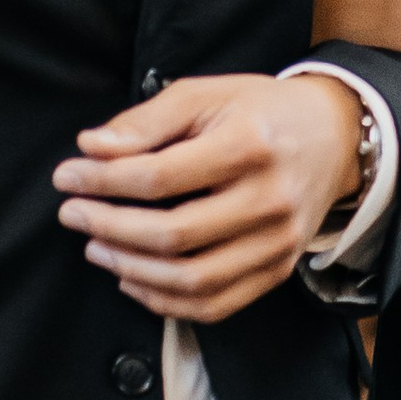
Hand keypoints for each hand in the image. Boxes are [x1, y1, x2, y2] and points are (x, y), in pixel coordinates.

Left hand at [56, 70, 363, 324]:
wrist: (333, 136)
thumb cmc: (259, 112)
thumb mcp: (205, 94)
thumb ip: (146, 121)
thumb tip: (91, 148)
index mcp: (250, 146)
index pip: (160, 176)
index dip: (103, 181)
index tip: (67, 176)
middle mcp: (269, 201)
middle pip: (172, 234)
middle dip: (108, 226)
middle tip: (72, 213)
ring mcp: (277, 244)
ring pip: (190, 280)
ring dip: (129, 269)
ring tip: (96, 246)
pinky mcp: (277, 271)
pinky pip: (213, 305)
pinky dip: (163, 301)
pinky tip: (131, 277)